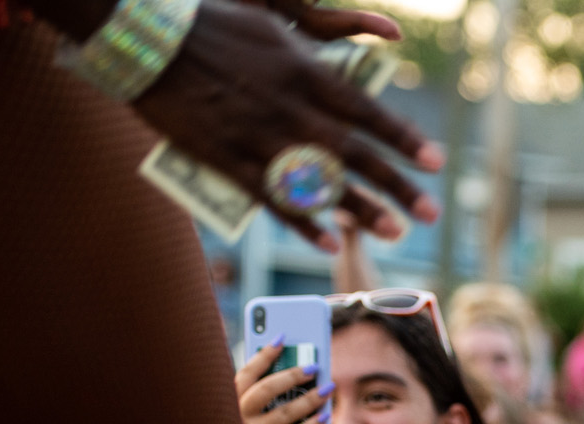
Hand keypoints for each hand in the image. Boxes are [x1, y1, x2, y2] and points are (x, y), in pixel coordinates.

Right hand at [132, 0, 444, 252]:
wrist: (148, 38)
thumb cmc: (213, 22)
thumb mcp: (274, 21)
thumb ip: (320, 38)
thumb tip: (369, 45)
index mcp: (305, 72)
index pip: (368, 112)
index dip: (403, 139)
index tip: (434, 162)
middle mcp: (290, 108)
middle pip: (356, 154)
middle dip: (397, 185)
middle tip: (432, 213)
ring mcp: (259, 137)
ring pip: (321, 181)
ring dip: (361, 208)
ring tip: (395, 231)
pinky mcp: (228, 159)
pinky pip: (273, 198)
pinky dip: (303, 222)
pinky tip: (330, 242)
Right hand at [235, 341, 332, 423]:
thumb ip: (249, 405)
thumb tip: (287, 384)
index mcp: (223, 405)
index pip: (245, 373)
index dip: (264, 354)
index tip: (281, 338)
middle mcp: (234, 418)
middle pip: (268, 389)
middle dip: (294, 375)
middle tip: (315, 367)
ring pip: (286, 412)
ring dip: (311, 399)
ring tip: (327, 389)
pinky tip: (324, 418)